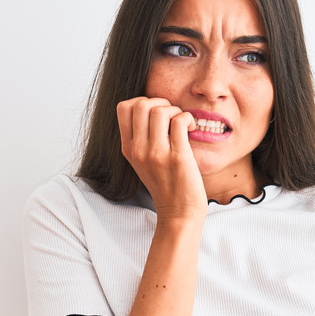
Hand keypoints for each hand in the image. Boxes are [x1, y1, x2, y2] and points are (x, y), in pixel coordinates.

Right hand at [117, 97, 206, 219]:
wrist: (178, 213)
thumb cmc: (165, 185)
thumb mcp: (142, 162)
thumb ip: (141, 138)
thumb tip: (152, 108)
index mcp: (128, 148)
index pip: (123, 108)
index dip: (142, 101)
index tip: (157, 113)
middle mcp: (139, 150)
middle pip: (141, 104)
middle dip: (160, 102)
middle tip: (171, 116)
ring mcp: (157, 154)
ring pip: (161, 110)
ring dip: (175, 110)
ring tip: (182, 123)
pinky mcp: (177, 157)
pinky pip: (180, 121)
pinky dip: (188, 118)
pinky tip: (191, 128)